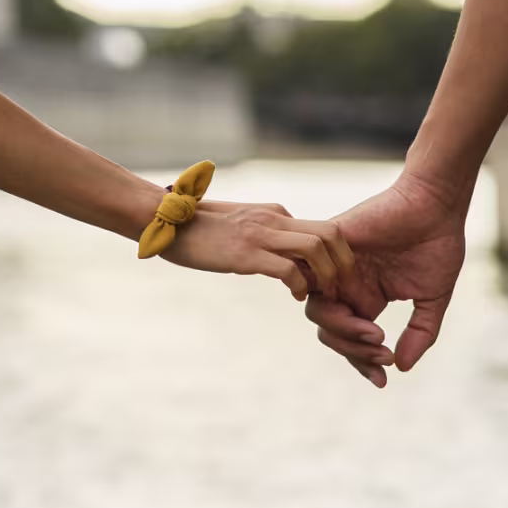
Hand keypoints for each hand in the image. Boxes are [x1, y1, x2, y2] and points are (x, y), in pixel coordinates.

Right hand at [162, 200, 355, 301]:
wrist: (163, 219)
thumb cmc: (197, 228)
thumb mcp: (239, 227)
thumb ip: (263, 236)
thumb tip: (280, 258)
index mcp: (274, 212)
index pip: (322, 229)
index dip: (336, 256)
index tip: (334, 279)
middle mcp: (273, 218)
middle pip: (331, 233)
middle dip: (344, 263)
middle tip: (340, 288)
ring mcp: (260, 234)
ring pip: (317, 247)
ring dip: (327, 275)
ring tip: (322, 294)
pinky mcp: (245, 254)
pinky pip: (287, 269)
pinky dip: (299, 286)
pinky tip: (294, 296)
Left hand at [305, 173, 467, 387]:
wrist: (437, 205)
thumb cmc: (437, 246)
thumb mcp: (433, 300)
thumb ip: (419, 334)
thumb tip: (400, 368)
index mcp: (366, 298)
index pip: (351, 339)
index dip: (363, 363)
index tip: (381, 380)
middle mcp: (346, 285)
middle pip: (329, 331)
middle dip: (354, 349)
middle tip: (382, 349)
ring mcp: (335, 266)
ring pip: (316, 311)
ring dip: (344, 330)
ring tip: (375, 333)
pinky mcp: (330, 246)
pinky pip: (309, 277)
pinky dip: (325, 297)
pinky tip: (354, 311)